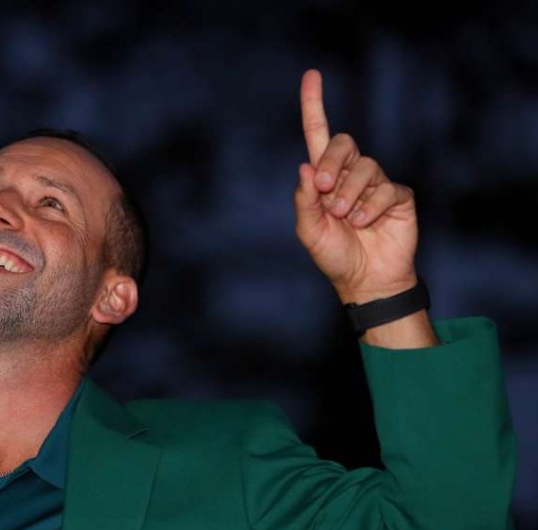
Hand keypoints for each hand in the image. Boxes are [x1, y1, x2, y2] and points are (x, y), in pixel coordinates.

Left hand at [294, 68, 418, 303]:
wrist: (365, 280)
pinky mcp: (398, 195)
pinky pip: (386, 189)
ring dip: (350, 193)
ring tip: (346, 218)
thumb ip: (304, 200)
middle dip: (332, 163)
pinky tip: (365, 224)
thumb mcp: (309, 230)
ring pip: (365, 166)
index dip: (314, 105)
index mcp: (324, 178)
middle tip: (324, 191)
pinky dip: (371, 207)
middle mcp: (350, 174)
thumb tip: (305, 166)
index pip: (318, 135)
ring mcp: (376, 183)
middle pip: (343, 142)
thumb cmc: (334, 255)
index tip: (312, 75)